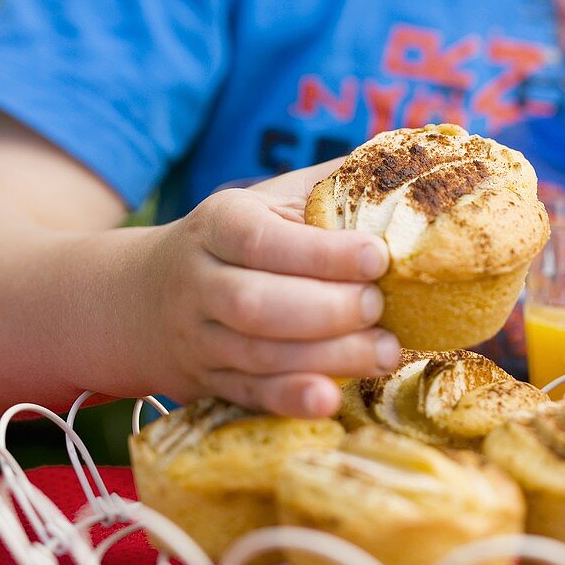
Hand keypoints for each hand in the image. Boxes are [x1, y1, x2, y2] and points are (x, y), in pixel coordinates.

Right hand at [141, 162, 400, 417]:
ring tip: (385, 351)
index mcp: (219, 223)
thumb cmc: (243, 239)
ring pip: (258, 354)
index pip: (263, 240)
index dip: (322, 254)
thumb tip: (414, 164)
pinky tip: (331, 400)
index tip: (378, 258)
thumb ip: (332, 186)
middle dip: (327, 310)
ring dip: (327, 358)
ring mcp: (200, 337)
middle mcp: (200, 280)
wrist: (151, 296)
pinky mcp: (210, 381)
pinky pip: (250, 395)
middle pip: (256, 304)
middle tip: (379, 307)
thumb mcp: (273, 200)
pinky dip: (290, 400)